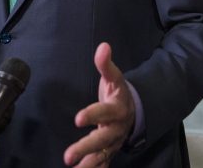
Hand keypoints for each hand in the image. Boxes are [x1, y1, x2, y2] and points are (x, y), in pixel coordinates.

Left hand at [64, 43, 135, 166]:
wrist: (135, 110)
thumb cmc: (118, 93)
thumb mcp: (114, 77)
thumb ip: (106, 64)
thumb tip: (103, 46)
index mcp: (117, 109)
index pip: (104, 112)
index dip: (92, 114)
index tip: (78, 118)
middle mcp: (116, 128)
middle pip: (102, 139)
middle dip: (85, 148)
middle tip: (68, 156)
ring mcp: (114, 142)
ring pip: (102, 155)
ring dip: (88, 163)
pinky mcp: (110, 150)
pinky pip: (103, 162)